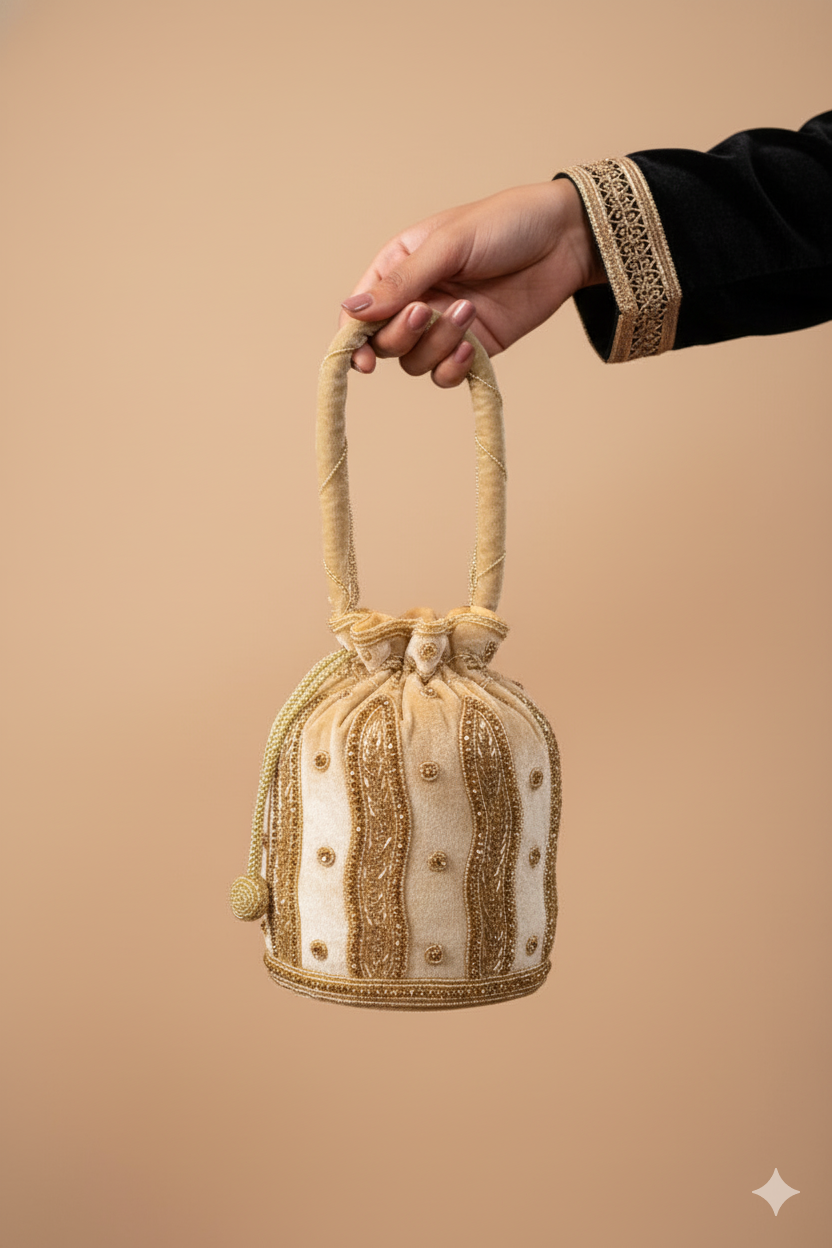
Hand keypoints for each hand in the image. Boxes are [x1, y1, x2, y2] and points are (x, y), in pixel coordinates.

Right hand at [339, 178, 605, 385]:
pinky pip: (447, 375)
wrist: (565, 238)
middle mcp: (417, 299)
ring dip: (436, 346)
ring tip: (468, 313)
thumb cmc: (505, 224)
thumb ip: (402, 282)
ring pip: (415, 362)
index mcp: (400, 266)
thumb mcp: (448, 245)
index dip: (354, 338)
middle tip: (427, 311)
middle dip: (401, 335)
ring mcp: (445, 326)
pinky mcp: (475, 347)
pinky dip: (454, 368)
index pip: (361, 311)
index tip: (362, 358)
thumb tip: (353, 312)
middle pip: (384, 342)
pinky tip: (474, 347)